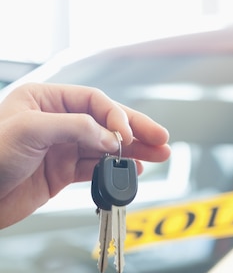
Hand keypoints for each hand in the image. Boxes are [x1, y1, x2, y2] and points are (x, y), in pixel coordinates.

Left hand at [0, 83, 170, 227]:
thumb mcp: (30, 131)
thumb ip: (74, 128)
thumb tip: (110, 136)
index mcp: (45, 99)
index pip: (93, 101)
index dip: (116, 116)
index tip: (129, 135)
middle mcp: (56, 121)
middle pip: (105, 122)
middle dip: (135, 131)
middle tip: (162, 140)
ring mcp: (60, 148)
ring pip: (105, 147)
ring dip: (132, 152)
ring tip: (159, 155)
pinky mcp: (60, 173)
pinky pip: (95, 168)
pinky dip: (114, 171)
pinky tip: (132, 172)